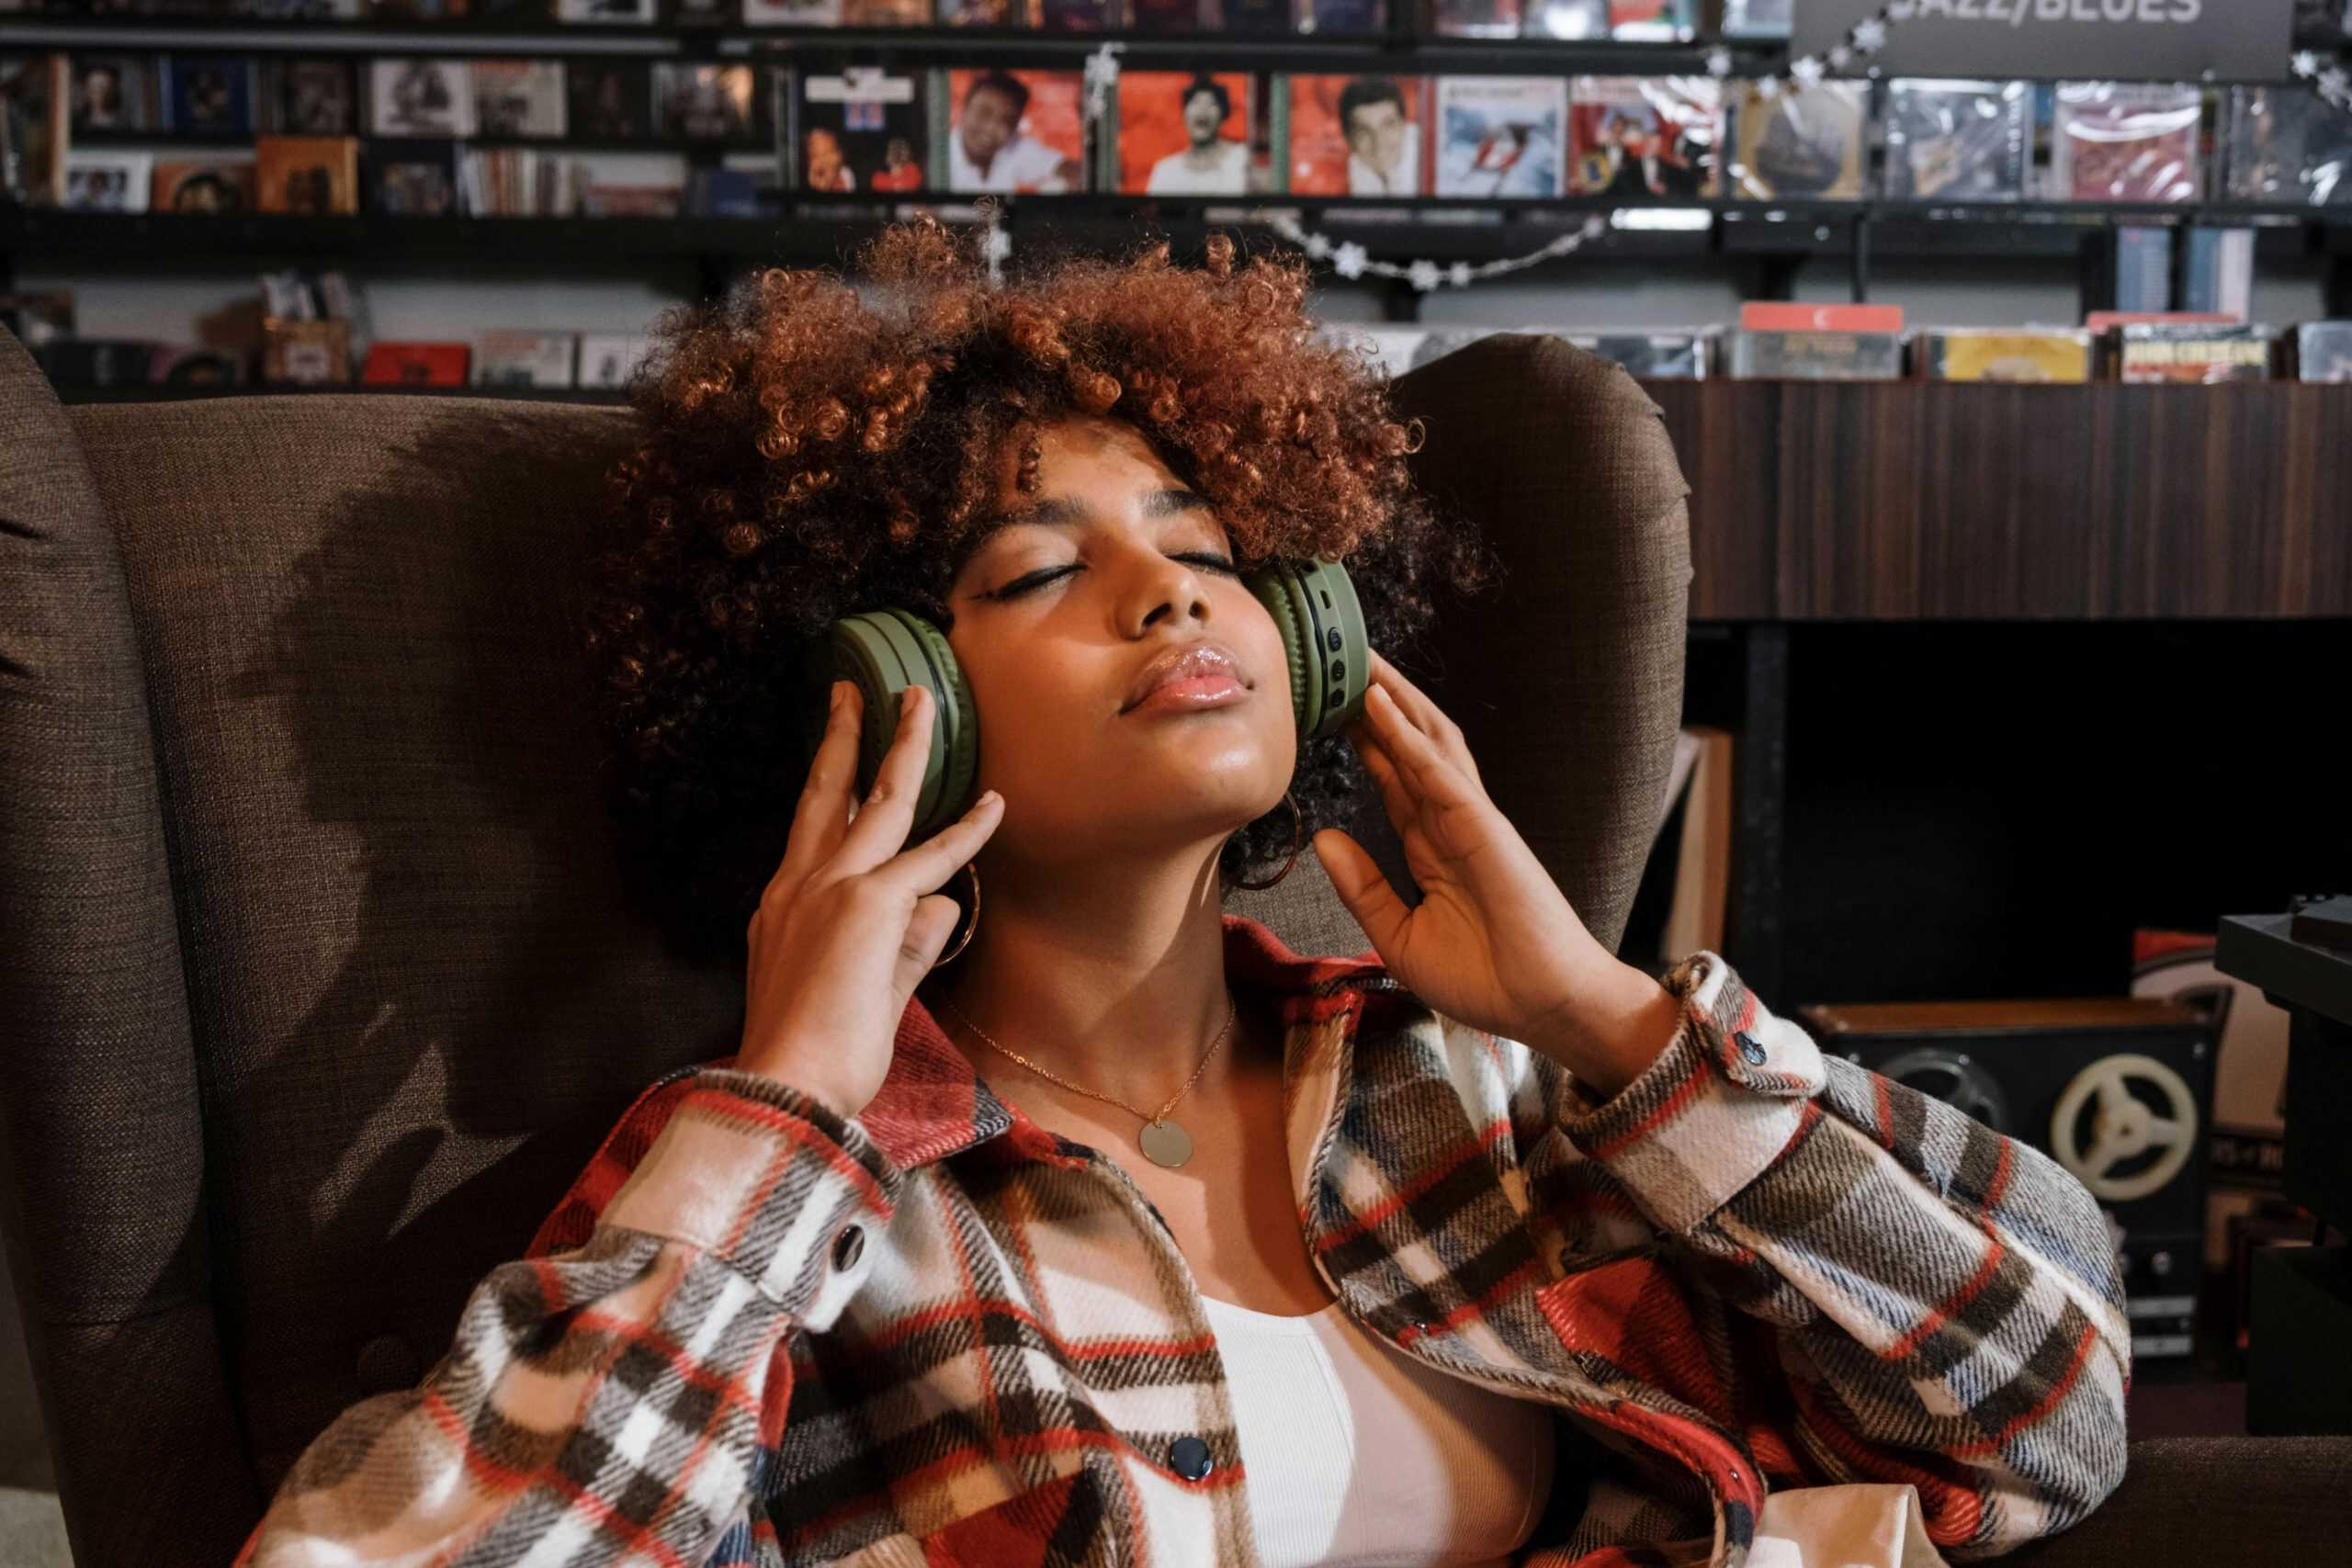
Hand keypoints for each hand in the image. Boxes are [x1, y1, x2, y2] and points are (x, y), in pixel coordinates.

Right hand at [737, 682, 1004, 1118]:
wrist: (789, 1087)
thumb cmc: (814, 1057)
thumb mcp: (858, 990)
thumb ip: (903, 945)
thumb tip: (943, 905)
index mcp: (781, 908)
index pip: (809, 833)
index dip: (826, 790)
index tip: (835, 758)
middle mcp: (799, 886)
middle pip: (826, 793)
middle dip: (841, 736)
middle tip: (851, 693)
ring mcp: (834, 888)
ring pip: (880, 799)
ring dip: (905, 745)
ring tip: (922, 702)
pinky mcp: (872, 904)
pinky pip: (932, 857)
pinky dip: (967, 830)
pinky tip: (993, 804)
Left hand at [1312, 651, 1661, 1079]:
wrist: (1543, 1007)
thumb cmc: (1484, 979)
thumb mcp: (1398, 936)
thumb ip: (1361, 887)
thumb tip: (1322, 838)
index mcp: (1434, 845)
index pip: (1391, 776)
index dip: (1361, 737)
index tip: (1325, 704)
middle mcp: (1452, 821)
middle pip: (1409, 743)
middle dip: (1375, 700)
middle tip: (1335, 656)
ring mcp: (1471, 819)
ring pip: (1427, 740)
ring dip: (1392, 697)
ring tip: (1353, 658)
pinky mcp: (1485, 829)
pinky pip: (1439, 773)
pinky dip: (1407, 736)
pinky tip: (1377, 705)